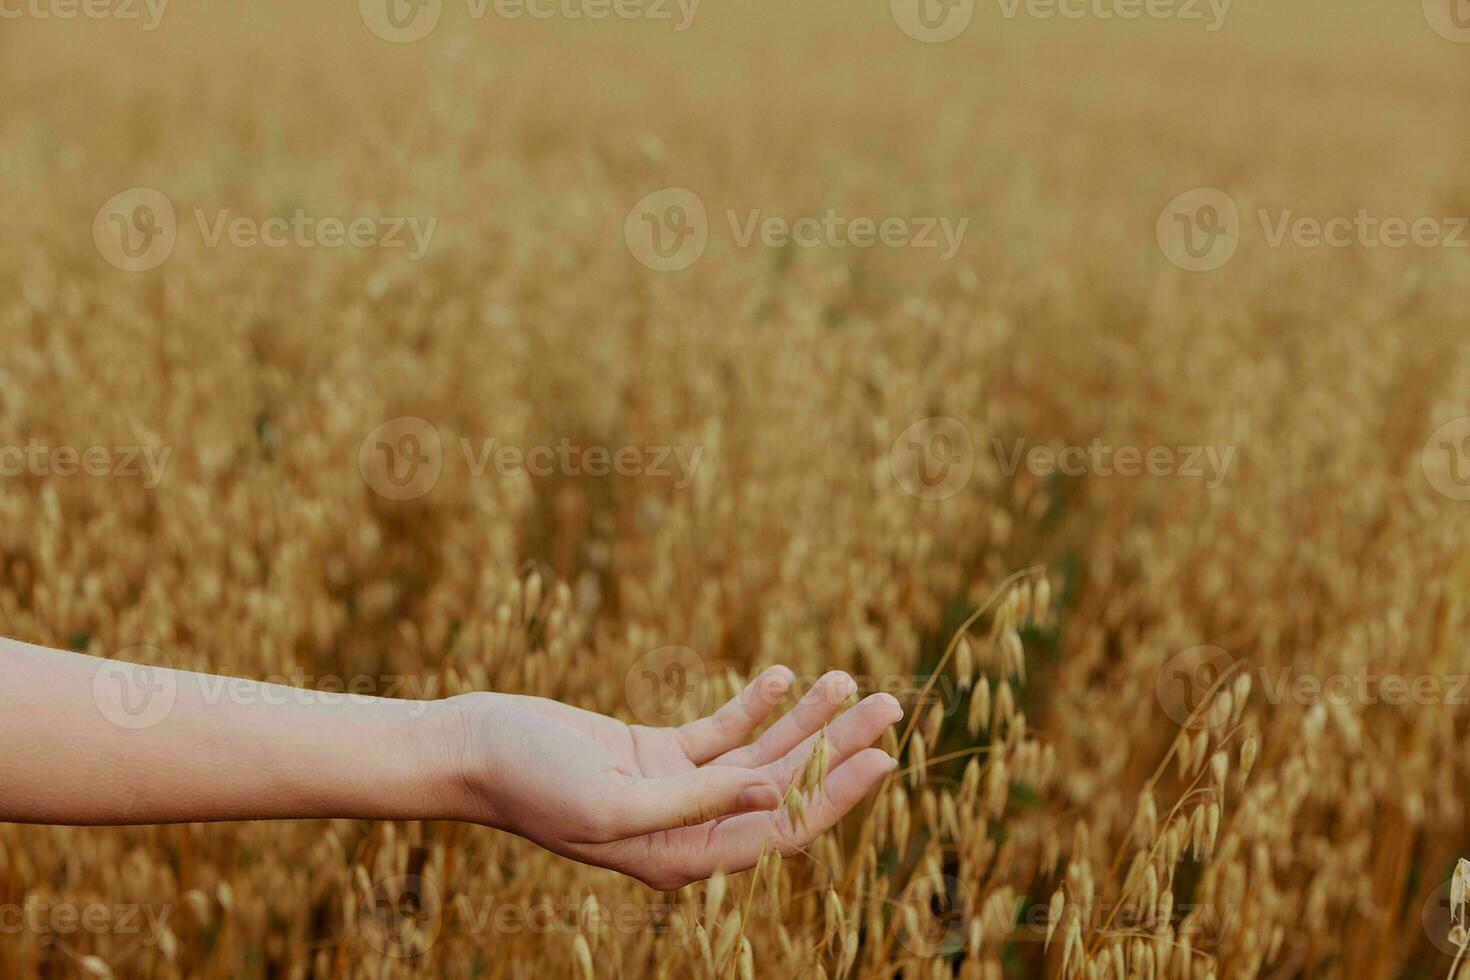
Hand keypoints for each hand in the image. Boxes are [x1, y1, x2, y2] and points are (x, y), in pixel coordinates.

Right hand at [441, 667, 901, 889]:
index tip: (884, 754)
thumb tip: (775, 795)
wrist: (472, 749)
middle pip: (784, 786)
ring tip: (850, 678)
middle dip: (838, 746)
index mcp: (683, 856)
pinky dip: (754, 704)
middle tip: (890, 704)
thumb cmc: (530, 781)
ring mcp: (675, 790)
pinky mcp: (656, 755)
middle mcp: (688, 829)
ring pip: (760, 755)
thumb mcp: (614, 798)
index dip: (837, 791)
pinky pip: (722, 731)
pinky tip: (785, 676)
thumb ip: (696, 801)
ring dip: (805, 717)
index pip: (781, 828)